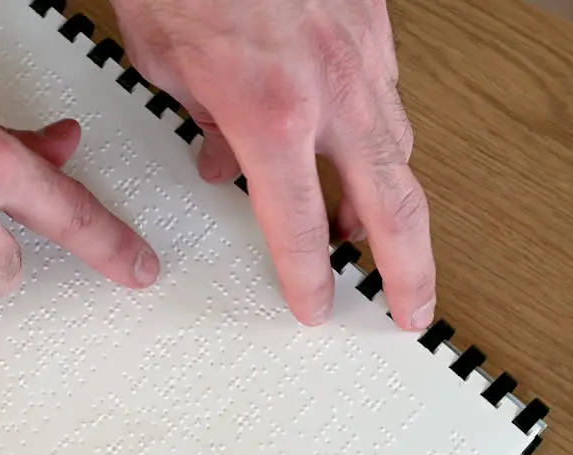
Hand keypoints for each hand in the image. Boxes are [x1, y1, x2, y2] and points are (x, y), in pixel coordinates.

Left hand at [111, 0, 435, 330]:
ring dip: (392, 200)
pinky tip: (363, 145)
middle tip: (409, 308)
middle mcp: (332, 89)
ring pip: (398, 147)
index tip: (315, 306)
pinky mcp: (376, 22)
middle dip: (407, 269)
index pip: (300, 228)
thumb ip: (200, 123)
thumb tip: (219, 161)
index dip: (309, 278)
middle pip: (392, 204)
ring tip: (380, 238)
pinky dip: (379, 133)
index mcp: (270, 113)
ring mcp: (364, 53)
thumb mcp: (163, 61)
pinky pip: (391, 95)